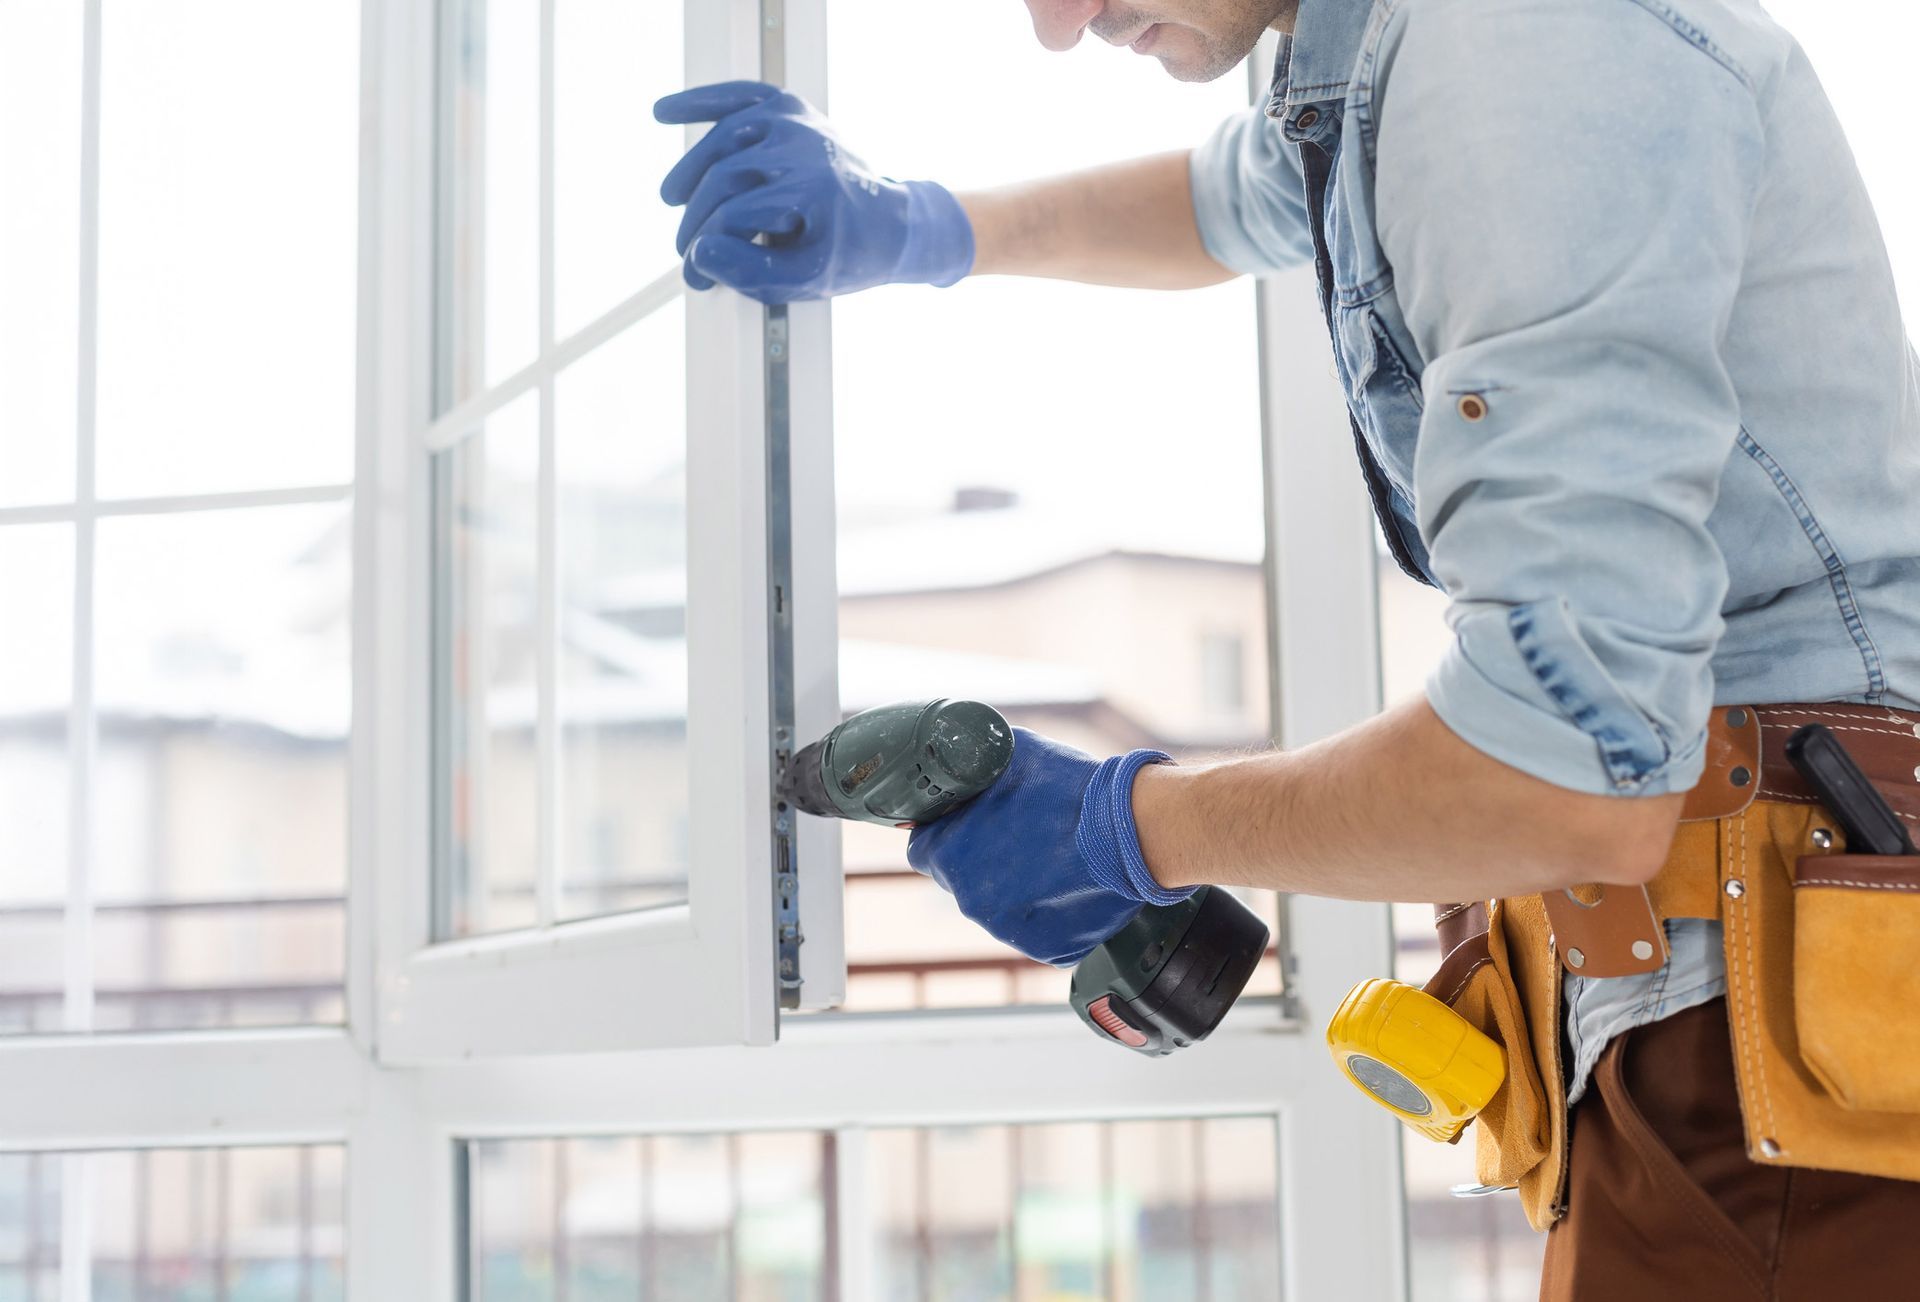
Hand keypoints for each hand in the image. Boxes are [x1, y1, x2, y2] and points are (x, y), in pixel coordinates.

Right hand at [653, 81, 974, 302]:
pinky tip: (663, 113)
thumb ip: (751, 273)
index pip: (733, 216)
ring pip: (723, 141)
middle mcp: (803, 146)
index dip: (705, 249)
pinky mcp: (790, 108)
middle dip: (697, 221)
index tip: (696, 274)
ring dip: (691, 170)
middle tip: (686, 251)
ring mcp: (797, 121)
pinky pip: (738, 96)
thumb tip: (701, 255)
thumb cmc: (849, 253)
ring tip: (671, 199)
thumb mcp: (806, 279)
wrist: (891, 223)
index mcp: (811, 188)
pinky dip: (700, 102)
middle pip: (723, 179)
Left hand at [906, 728, 1193, 966]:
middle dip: (981, 860)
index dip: (943, 834)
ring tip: (1053, 856)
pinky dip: (1051, 910)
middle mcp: (972, 901)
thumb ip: (974, 767)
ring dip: (1017, 887)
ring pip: (1000, 906)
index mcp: (951, 855)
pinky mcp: (1048, 948)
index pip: (923, 850)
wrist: (1132, 829)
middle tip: (1019, 836)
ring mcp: (1009, 930)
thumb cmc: (1070, 789)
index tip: (966, 826)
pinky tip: (1071, 882)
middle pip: (961, 880)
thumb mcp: (1009, 754)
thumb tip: (961, 765)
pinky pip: (1038, 928)